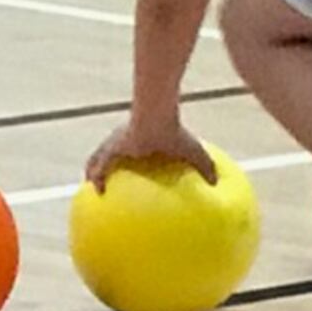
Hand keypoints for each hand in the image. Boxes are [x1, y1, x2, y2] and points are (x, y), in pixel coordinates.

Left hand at [87, 117, 215, 190]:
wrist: (158, 118)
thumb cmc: (175, 133)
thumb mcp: (193, 152)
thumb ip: (204, 166)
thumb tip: (217, 183)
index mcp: (142, 140)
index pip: (132, 150)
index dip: (127, 162)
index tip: (128, 176)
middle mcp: (125, 141)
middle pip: (110, 155)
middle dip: (104, 167)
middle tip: (104, 184)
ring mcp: (115, 143)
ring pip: (98, 160)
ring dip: (94, 172)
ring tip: (93, 189)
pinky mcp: (110, 148)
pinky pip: (99, 167)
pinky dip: (97, 179)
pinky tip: (98, 192)